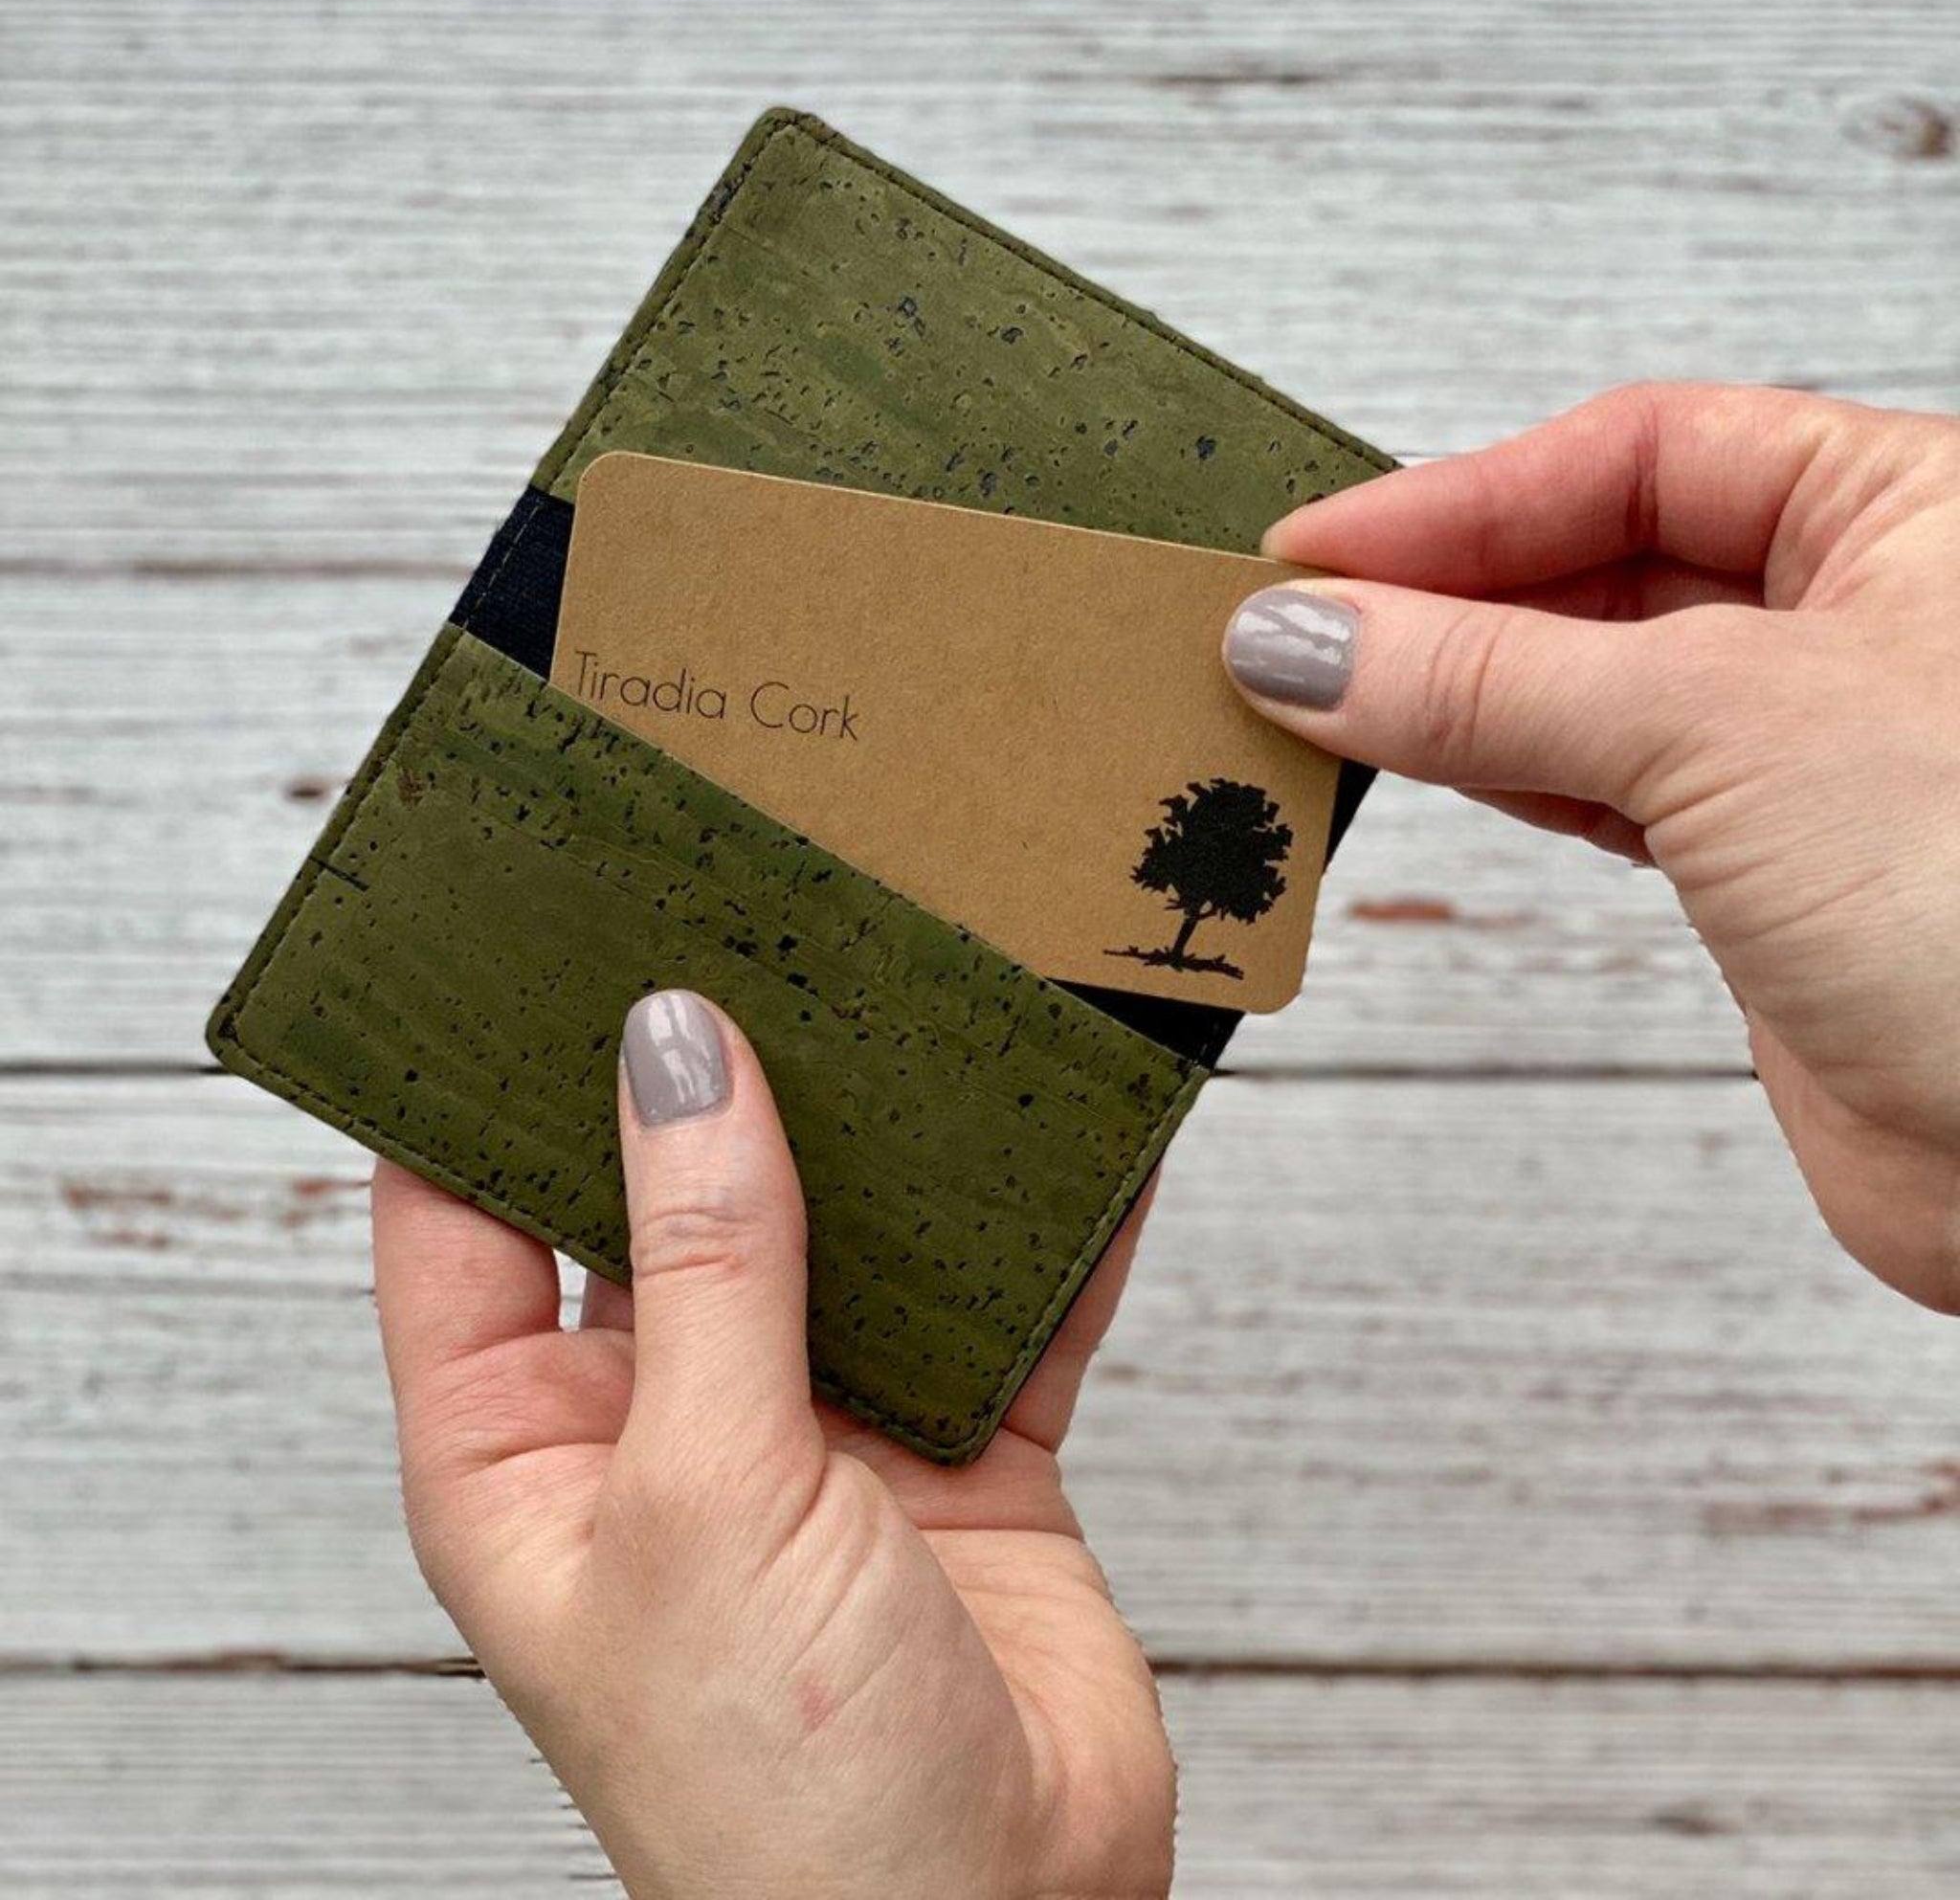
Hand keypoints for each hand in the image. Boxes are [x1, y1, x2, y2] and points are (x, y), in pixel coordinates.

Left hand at [371, 990, 1172, 1899]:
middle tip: (749, 915)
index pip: (459, 1218)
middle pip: (669, 1196)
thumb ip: (705, 1264)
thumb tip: (677, 1051)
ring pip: (843, 1232)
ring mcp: (818, 1432)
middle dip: (713, 1074)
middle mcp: (667, 1421)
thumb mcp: (707, 1496)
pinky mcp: (960, 1449)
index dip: (473, 1078)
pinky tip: (1075, 1129)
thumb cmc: (778, 1796)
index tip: (522, 932)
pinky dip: (1044, 1226)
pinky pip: (1003, 1303)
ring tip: (913, 986)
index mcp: (528, 1447)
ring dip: (885, 1136)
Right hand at [1229, 383, 1959, 1310]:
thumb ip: (1490, 678)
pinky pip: (1596, 785)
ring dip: (1446, 689)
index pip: (1641, 453)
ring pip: (1585, 681)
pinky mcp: (1761, 868)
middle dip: (1438, 595)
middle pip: (1599, 560)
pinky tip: (1405, 759)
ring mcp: (1804, 748)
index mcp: (1908, 512)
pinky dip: (1493, 772)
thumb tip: (1306, 640)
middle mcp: (1860, 616)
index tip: (1313, 554)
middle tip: (1289, 631)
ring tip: (1312, 696)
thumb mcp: (1718, 726)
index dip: (1462, 499)